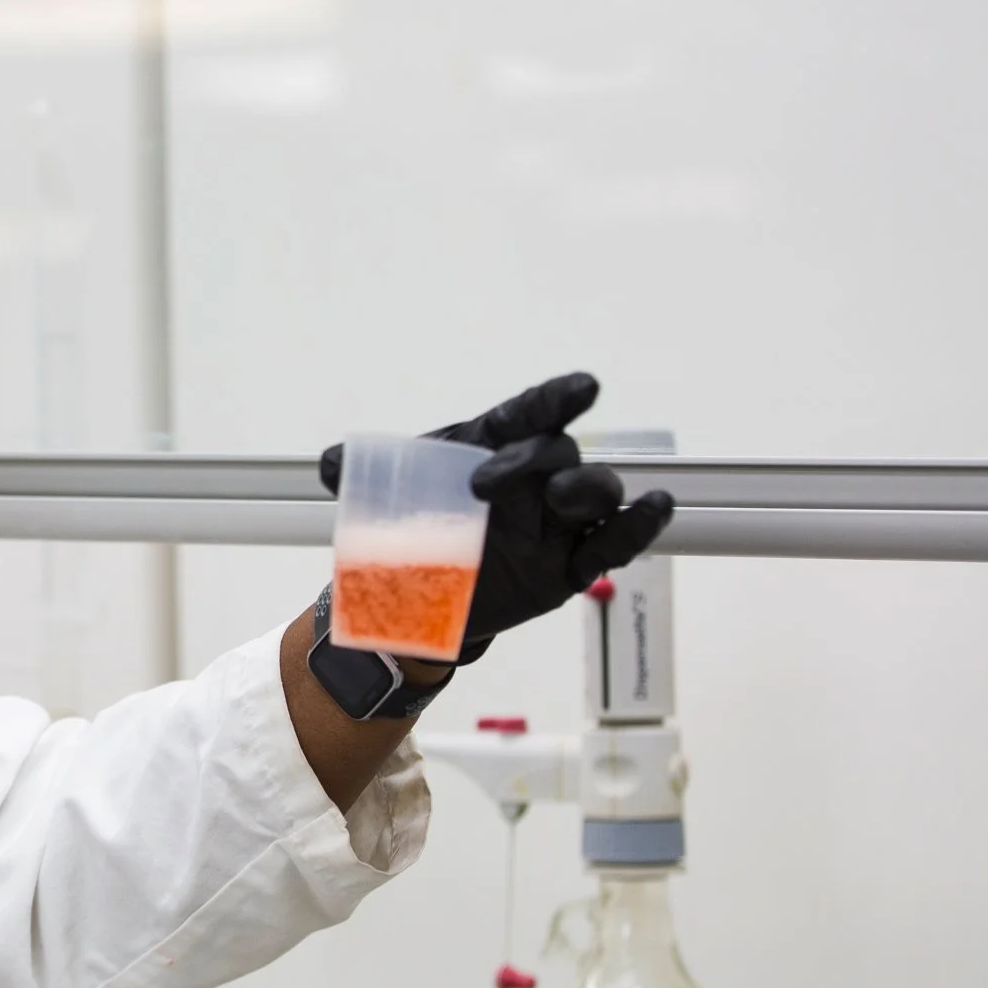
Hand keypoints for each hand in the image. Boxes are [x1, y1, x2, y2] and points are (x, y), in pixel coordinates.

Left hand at [319, 372, 674, 659]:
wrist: (417, 599)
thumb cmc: (414, 530)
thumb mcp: (381, 502)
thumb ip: (360, 478)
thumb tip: (332, 463)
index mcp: (492, 447)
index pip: (530, 413)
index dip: (558, 397)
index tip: (585, 388)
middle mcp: (533, 478)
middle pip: (560, 452)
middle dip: (535, 460)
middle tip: (487, 484)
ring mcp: (556, 521)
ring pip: (597, 492)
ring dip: (590, 491)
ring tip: (564, 502)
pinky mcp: (571, 565)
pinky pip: (615, 543)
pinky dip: (638, 527)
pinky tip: (655, 509)